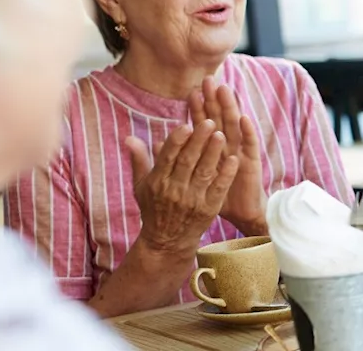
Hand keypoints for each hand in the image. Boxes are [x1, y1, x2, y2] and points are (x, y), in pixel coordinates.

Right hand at [126, 120, 239, 256]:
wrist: (167, 241)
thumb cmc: (154, 208)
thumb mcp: (141, 186)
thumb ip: (139, 160)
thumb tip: (129, 137)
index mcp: (158, 182)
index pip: (168, 157)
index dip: (177, 141)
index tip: (186, 125)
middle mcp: (174, 190)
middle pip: (188, 162)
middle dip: (199, 141)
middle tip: (209, 122)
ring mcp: (192, 200)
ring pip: (204, 172)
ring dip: (213, 153)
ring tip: (221, 135)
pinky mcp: (208, 209)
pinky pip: (218, 189)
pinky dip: (226, 174)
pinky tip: (233, 160)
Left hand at [191, 78, 265, 234]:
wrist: (239, 213)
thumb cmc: (213, 195)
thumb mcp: (192, 176)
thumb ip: (177, 157)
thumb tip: (158, 142)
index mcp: (212, 148)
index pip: (203, 124)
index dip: (198, 109)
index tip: (190, 93)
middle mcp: (227, 146)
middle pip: (219, 118)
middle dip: (213, 100)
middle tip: (208, 81)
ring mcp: (240, 152)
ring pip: (234, 126)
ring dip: (230, 108)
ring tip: (225, 90)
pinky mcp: (251, 162)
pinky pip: (250, 145)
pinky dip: (248, 131)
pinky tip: (244, 118)